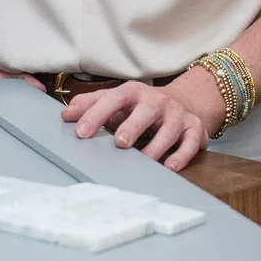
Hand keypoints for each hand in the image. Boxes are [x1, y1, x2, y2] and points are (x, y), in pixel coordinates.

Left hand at [61, 74, 223, 171]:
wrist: (185, 102)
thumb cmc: (142, 107)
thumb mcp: (118, 100)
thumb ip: (91, 105)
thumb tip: (66, 114)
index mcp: (134, 93)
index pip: (113, 99)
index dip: (97, 114)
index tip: (81, 131)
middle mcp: (157, 102)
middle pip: (146, 110)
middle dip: (133, 125)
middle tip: (120, 142)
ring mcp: (177, 115)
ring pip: (170, 129)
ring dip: (157, 146)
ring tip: (145, 160)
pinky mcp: (194, 130)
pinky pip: (191, 143)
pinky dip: (182, 155)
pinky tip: (170, 167)